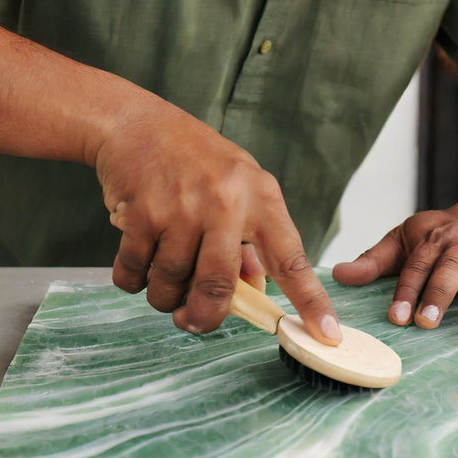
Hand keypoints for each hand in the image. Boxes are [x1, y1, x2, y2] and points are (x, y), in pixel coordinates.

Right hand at [94, 107, 340, 343]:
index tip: (326, 334)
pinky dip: (131, 280)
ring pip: (171, 284)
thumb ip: (251, 241)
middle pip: (220, 287)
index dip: (310, 301)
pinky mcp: (142, 213)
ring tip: (161, 275)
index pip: (292, 259)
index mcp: (262, 198)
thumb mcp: (239, 189)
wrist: (136, 124)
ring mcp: (183, 208)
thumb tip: (256, 293)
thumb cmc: (195, 161)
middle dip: (204, 317)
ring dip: (162, 295)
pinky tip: (137, 259)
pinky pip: (134, 272)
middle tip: (193, 322)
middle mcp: (226, 203)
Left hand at [332, 206, 457, 331]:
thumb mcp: (408, 238)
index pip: (416, 266)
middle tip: (426, 323)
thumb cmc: (446, 232)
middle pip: (449, 270)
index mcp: (433, 239)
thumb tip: (336, 276)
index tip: (396, 317)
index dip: (406, 291)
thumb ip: (376, 260)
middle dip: (438, 296)